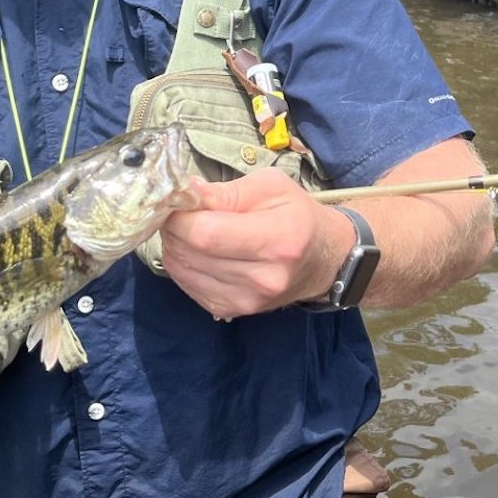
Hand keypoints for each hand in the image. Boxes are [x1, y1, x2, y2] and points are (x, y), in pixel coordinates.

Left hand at [158, 169, 350, 319]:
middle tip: (181, 211)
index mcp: (277, 240)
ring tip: (191, 228)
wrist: (323, 260)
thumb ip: (226, 191)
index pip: (206, 234)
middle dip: (174, 227)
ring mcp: (246, 300)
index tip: (177, 200)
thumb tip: (185, 191)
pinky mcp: (231, 311)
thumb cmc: (298, 215)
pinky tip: (197, 250)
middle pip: (191, 253)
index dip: (181, 216)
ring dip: (176, 245)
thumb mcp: (271, 186)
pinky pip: (187, 286)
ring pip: (183, 270)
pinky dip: (183, 264)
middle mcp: (262, 278)